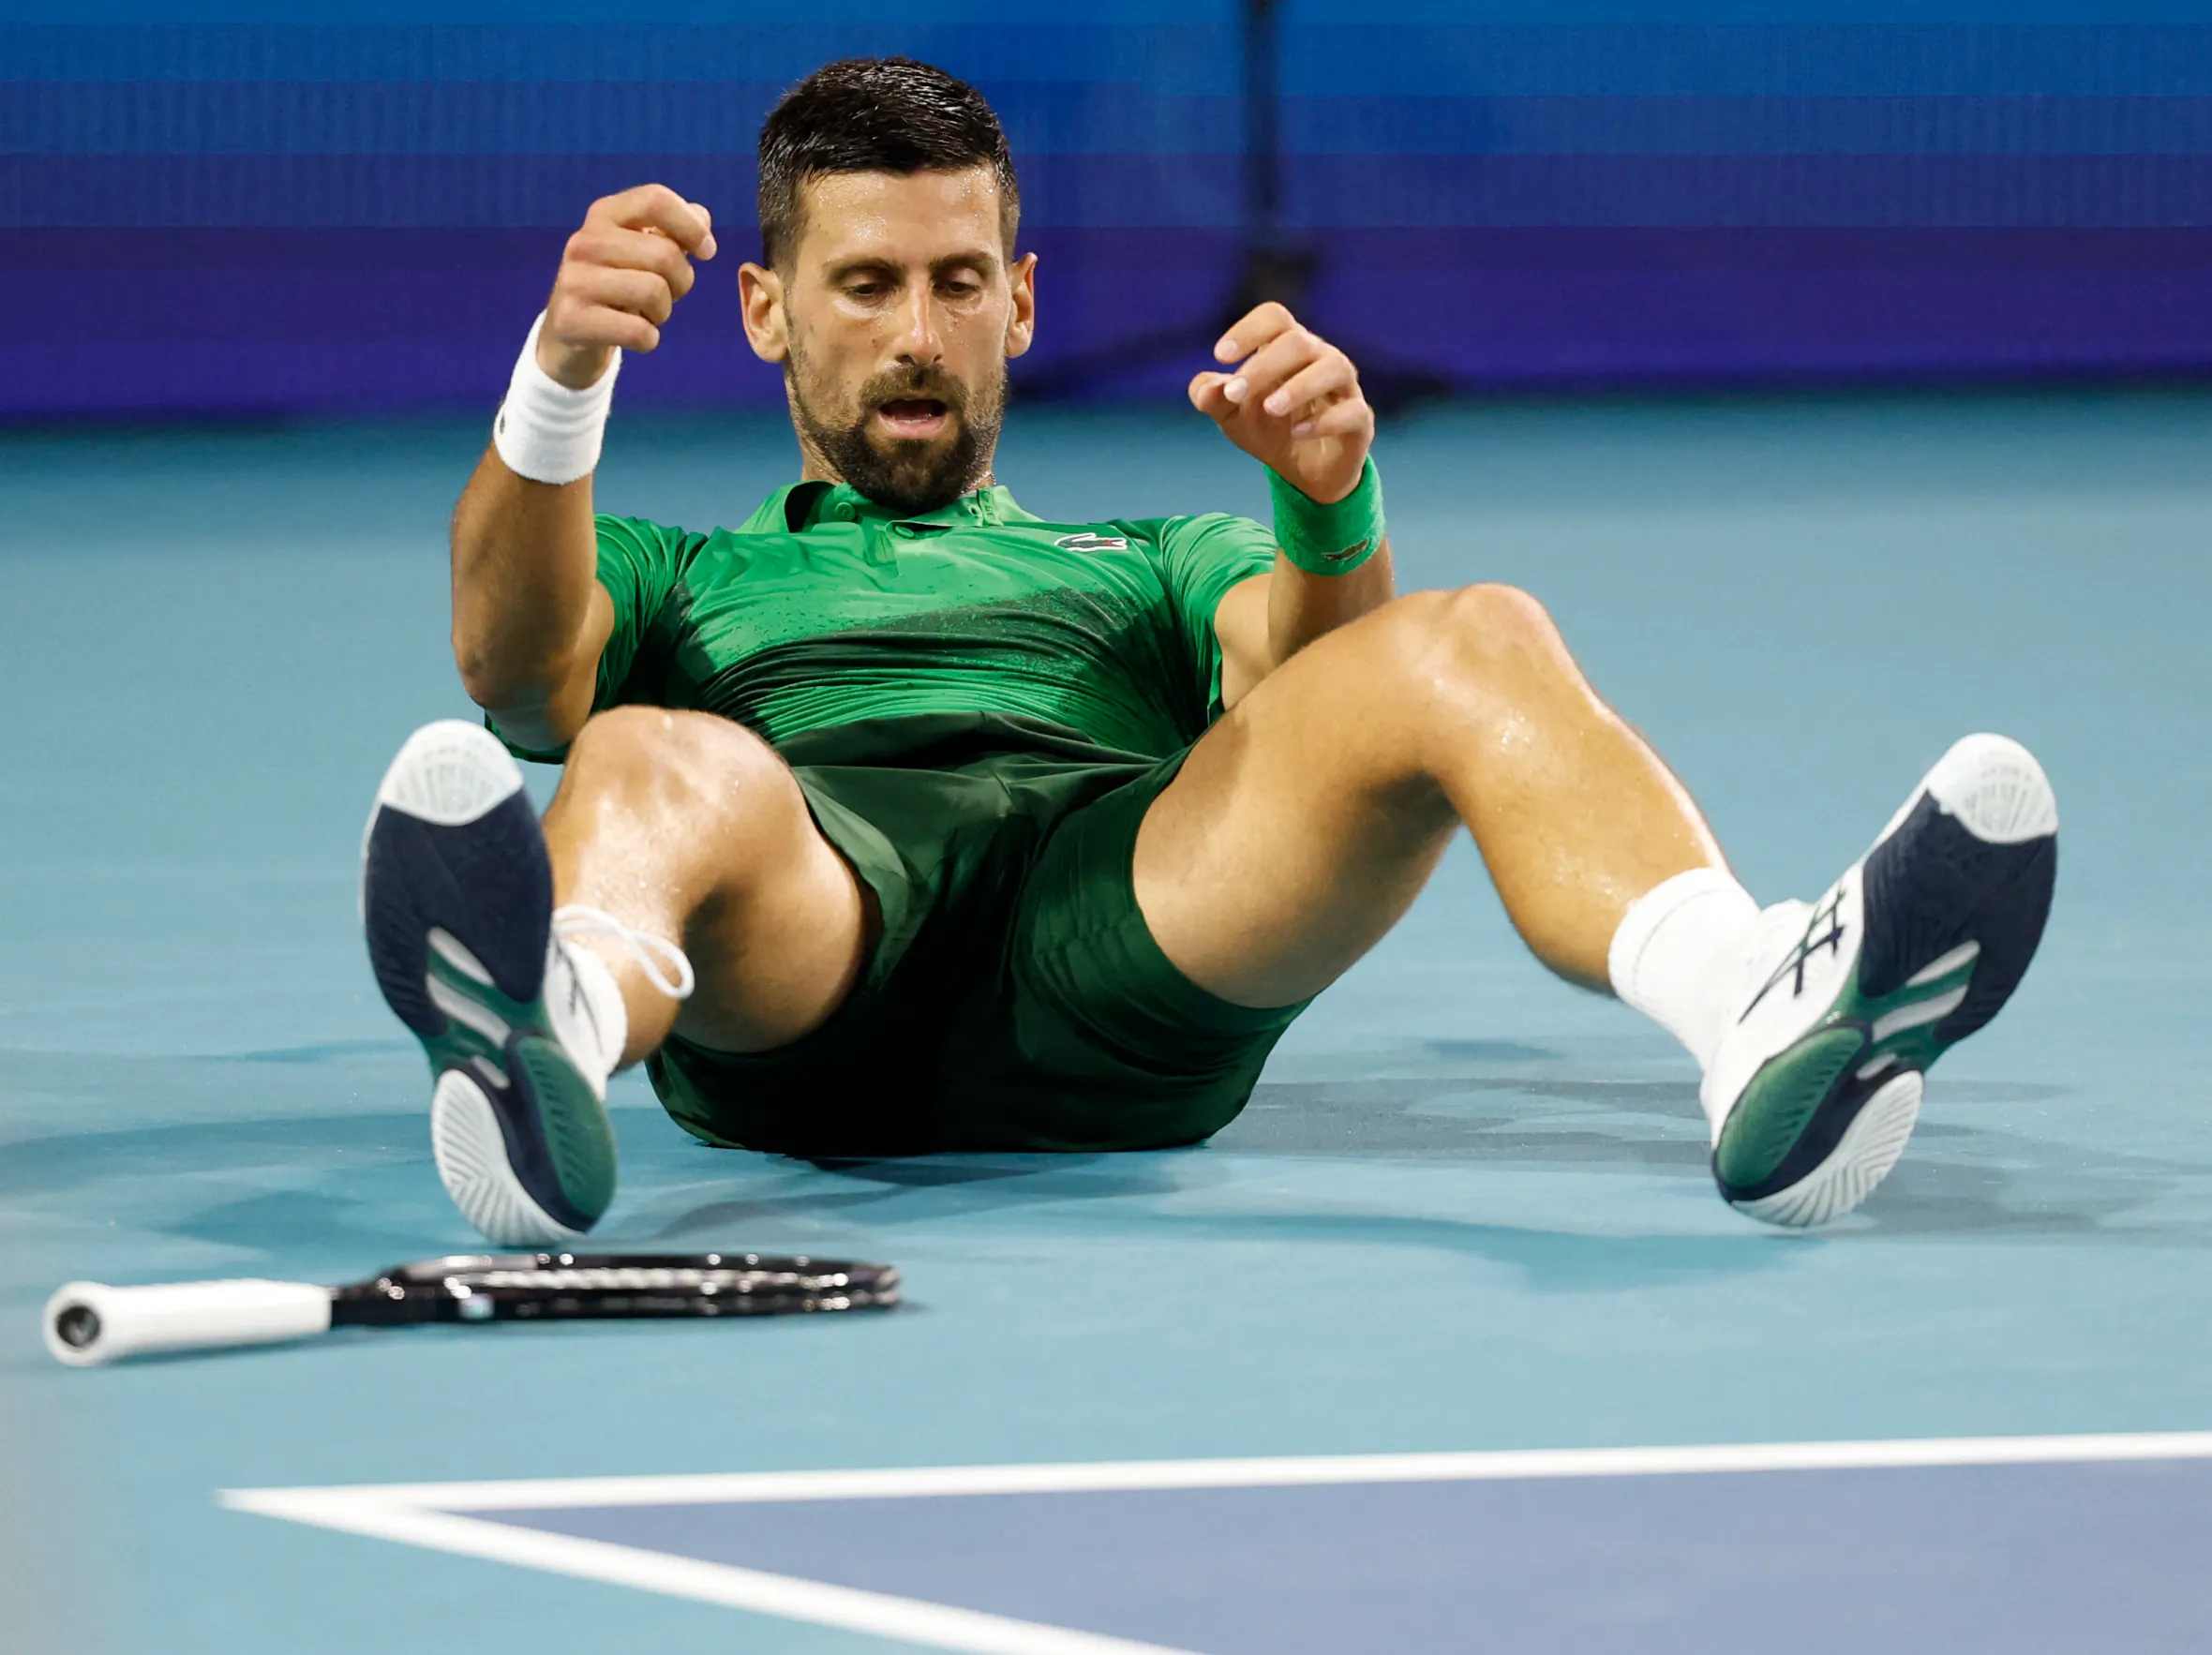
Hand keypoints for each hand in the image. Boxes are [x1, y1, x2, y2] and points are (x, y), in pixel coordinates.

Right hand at [538, 184, 718, 389]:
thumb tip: (701, 216)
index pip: (655, 200)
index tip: (707, 251)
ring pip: (654, 292)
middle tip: (669, 294)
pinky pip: (638, 331)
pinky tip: (636, 336)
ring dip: (664, 312)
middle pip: (665, 254)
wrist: (570, 328)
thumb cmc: (619, 282)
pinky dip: (649, 340)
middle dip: (682, 281)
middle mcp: (585, 241)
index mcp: (605, 214)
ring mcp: (574, 280)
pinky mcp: (571, 320)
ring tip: (647, 314)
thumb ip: (674, 230)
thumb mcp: (643, 249)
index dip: (691, 226)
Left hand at [1188, 302, 1374, 504]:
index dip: (1248, 330)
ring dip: (1298, 387)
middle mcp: (1319, 357)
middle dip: (1263, 366)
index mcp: (1286, 346)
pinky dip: (1325, 421)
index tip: (1220, 356)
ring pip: (1333, 367)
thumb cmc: (1267, 428)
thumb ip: (1212, 398)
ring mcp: (1344, 387)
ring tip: (1270, 409)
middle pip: (1298, 341)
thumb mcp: (1230, 415)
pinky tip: (1299, 433)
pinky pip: (1352, 411)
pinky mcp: (1360, 421)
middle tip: (1235, 393)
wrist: (1304, 472)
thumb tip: (1204, 392)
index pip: (1274, 318)